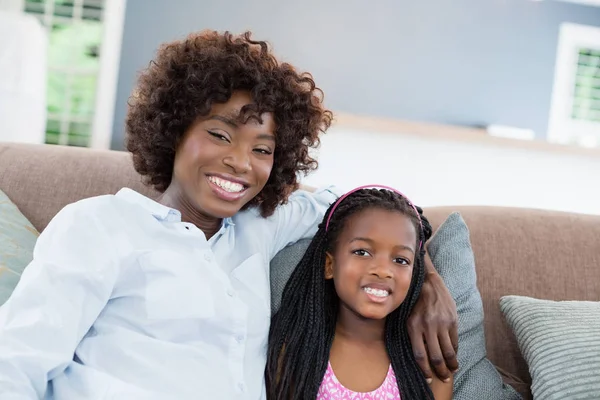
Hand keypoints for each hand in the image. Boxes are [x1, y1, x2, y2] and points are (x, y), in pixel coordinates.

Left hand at [408, 254, 458, 382]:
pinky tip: (454, 355)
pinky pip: (454, 340)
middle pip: (435, 357)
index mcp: (413, 326)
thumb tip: (418, 355)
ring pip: (448, 351)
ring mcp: (442, 323)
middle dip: (440, 371)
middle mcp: (428, 326)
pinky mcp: (452, 319)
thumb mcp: (407, 317)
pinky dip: (455, 350)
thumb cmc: (413, 301)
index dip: (424, 370)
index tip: (428, 379)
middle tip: (443, 378)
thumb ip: (412, 334)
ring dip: (451, 364)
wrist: (427, 281)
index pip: (420, 355)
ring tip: (451, 370)